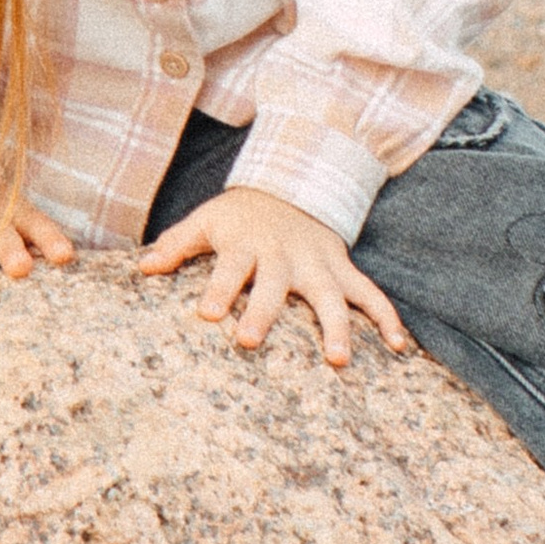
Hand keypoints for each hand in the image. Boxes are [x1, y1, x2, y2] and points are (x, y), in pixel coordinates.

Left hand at [139, 186, 410, 367]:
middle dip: (263, 312)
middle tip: (250, 341)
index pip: (229, 268)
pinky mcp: (342, 270)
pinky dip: (387, 317)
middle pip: (273, 286)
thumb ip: (176, 244)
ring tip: (337, 359)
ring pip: (329, 295)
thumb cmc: (241, 215)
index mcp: (247, 245)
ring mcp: (317, 264)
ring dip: (335, 326)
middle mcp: (283, 256)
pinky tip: (401, 346)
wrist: (291, 184)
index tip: (207, 315)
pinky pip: (370, 294)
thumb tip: (143, 267)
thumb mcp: (206, 219)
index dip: (219, 290)